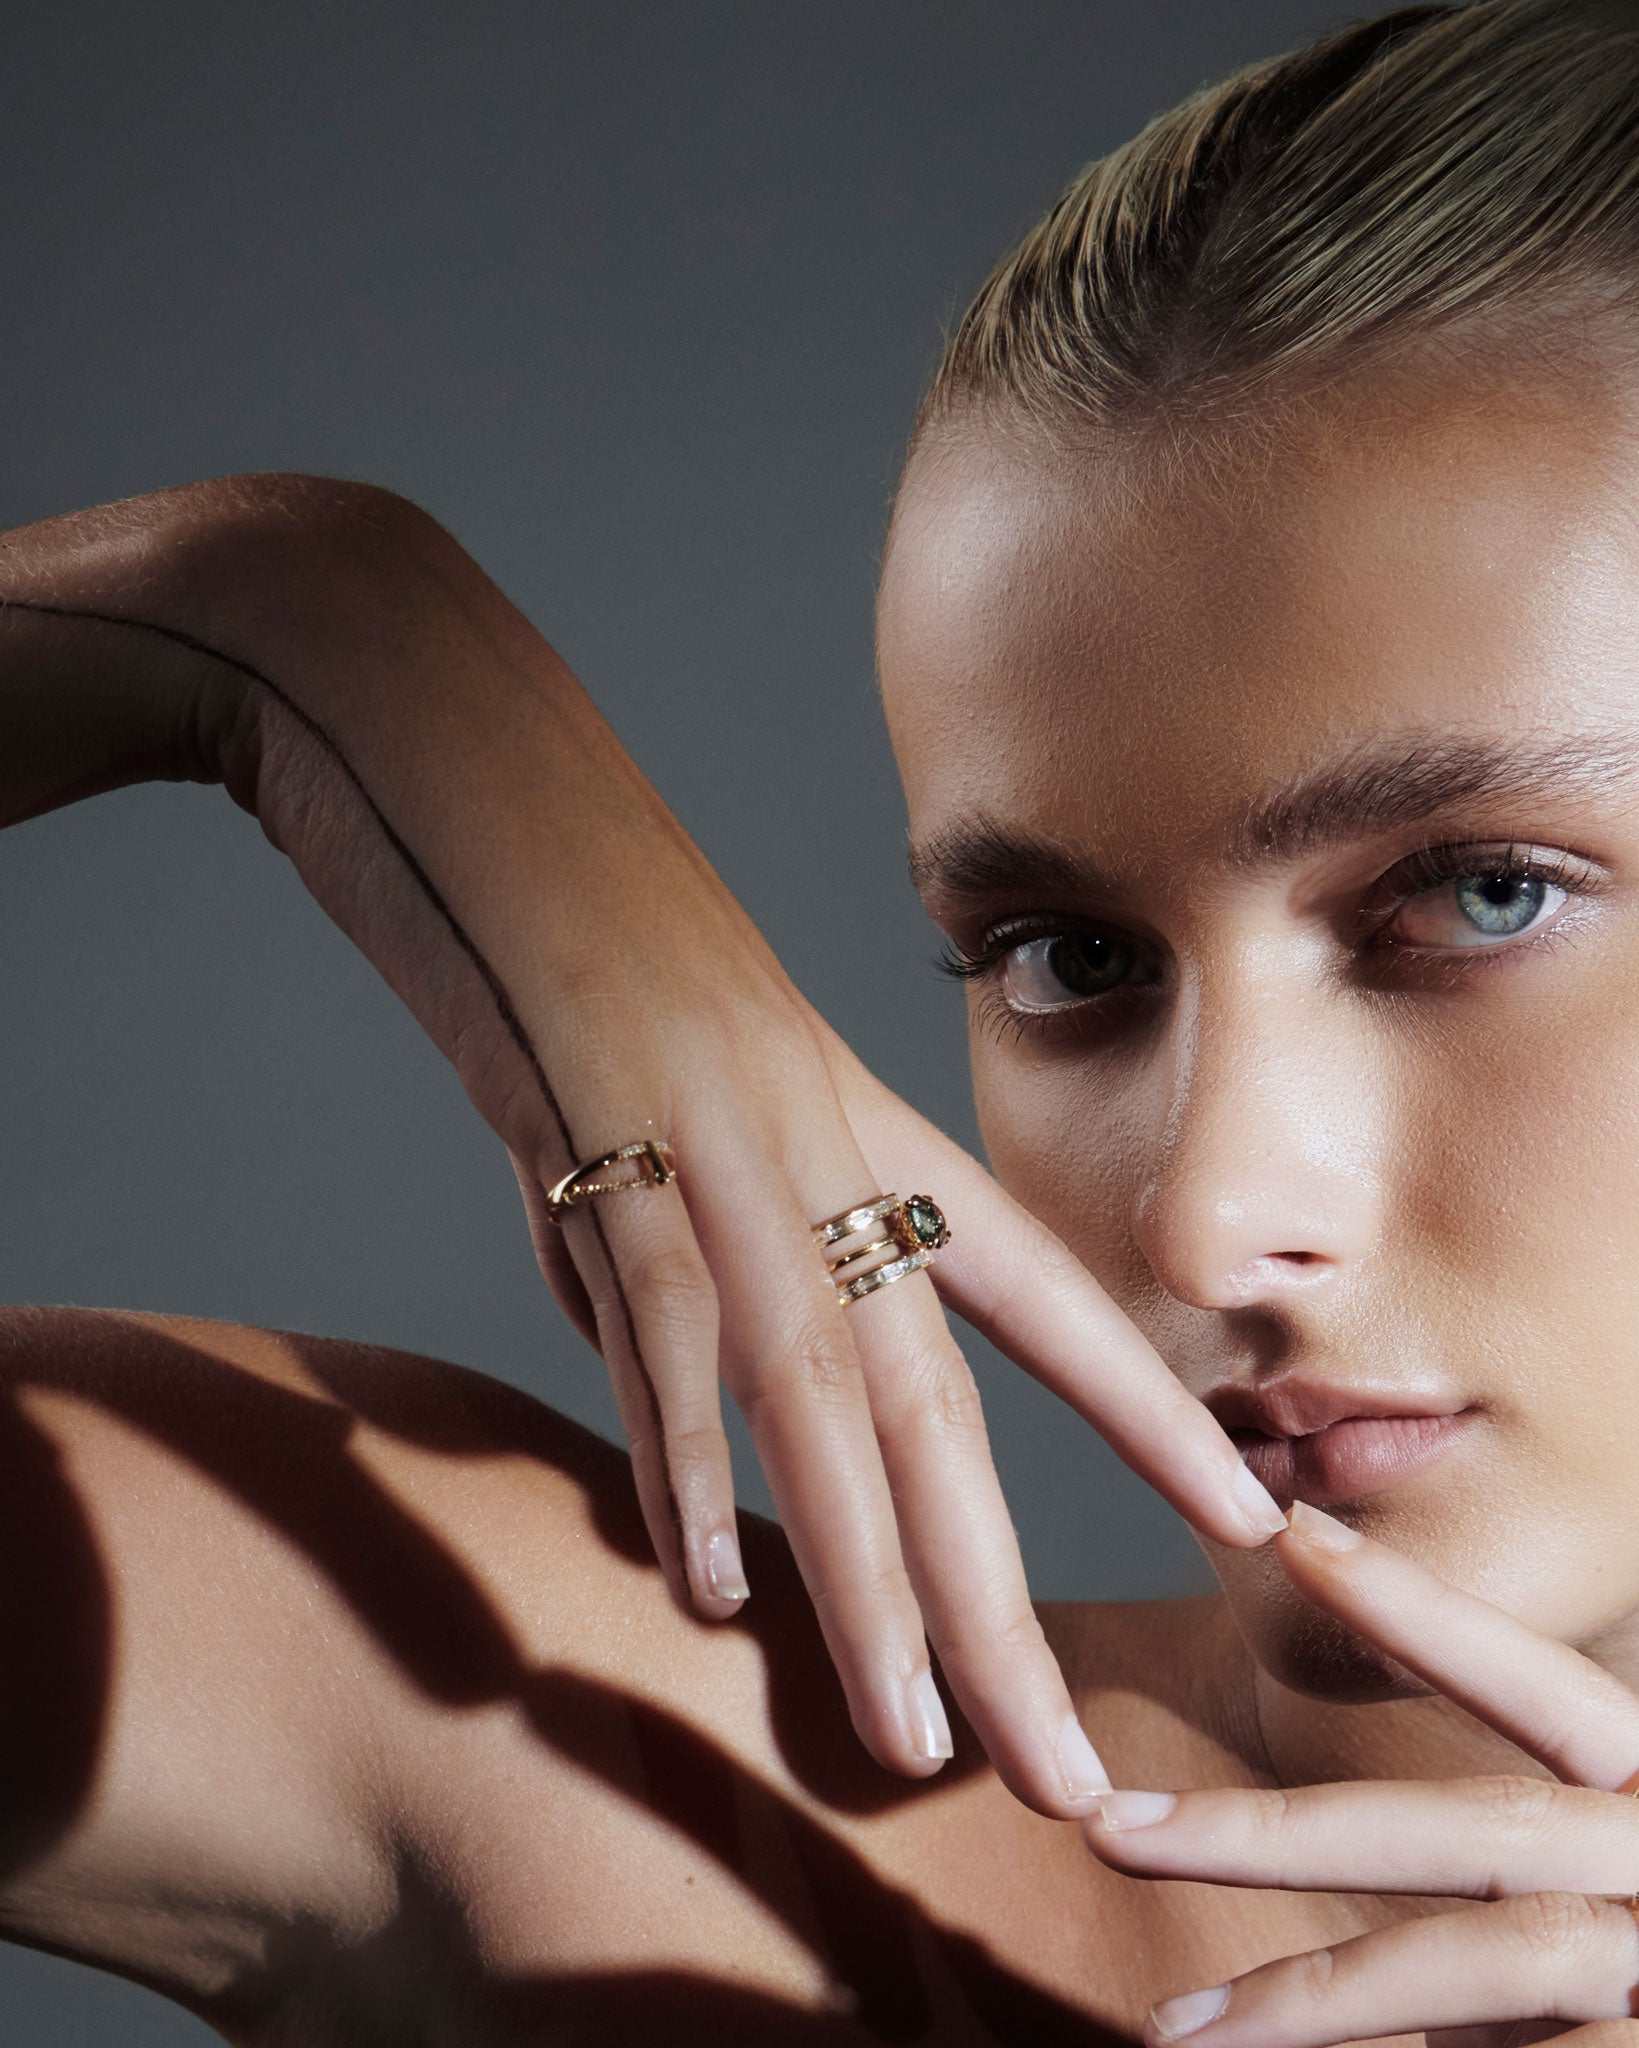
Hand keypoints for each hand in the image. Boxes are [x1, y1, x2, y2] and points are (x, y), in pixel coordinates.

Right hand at [0, 475, 1286, 1820]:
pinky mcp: (604, 1150)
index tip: (1244, 1520)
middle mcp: (824, 1154)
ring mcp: (724, 1157)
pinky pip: (662, 1340)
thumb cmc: (577, 947)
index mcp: (866, 1130)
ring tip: (913, 1736)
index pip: (1043, 1300)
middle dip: (1003, 1604)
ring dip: (870, 1584)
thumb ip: (690, 1272)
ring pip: (828, 1406)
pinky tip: (709, 1585)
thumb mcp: (669, 1113)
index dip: (1148, 1416)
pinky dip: (684, 1465)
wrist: (468, 784)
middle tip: (1060, 1764)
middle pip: (944, 1411)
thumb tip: (672, 1420)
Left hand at [1084, 1501, 1638, 2045]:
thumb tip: (1383, 1964)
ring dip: (1312, 2000)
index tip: (1287, 1534)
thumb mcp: (1634, 1878)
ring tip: (1171, 2032)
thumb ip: (1542, 1904)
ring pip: (1475, 1970)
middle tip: (1109, 1821)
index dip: (1412, 1606)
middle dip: (1268, 1832)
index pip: (1533, 1680)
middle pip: (1453, 1834)